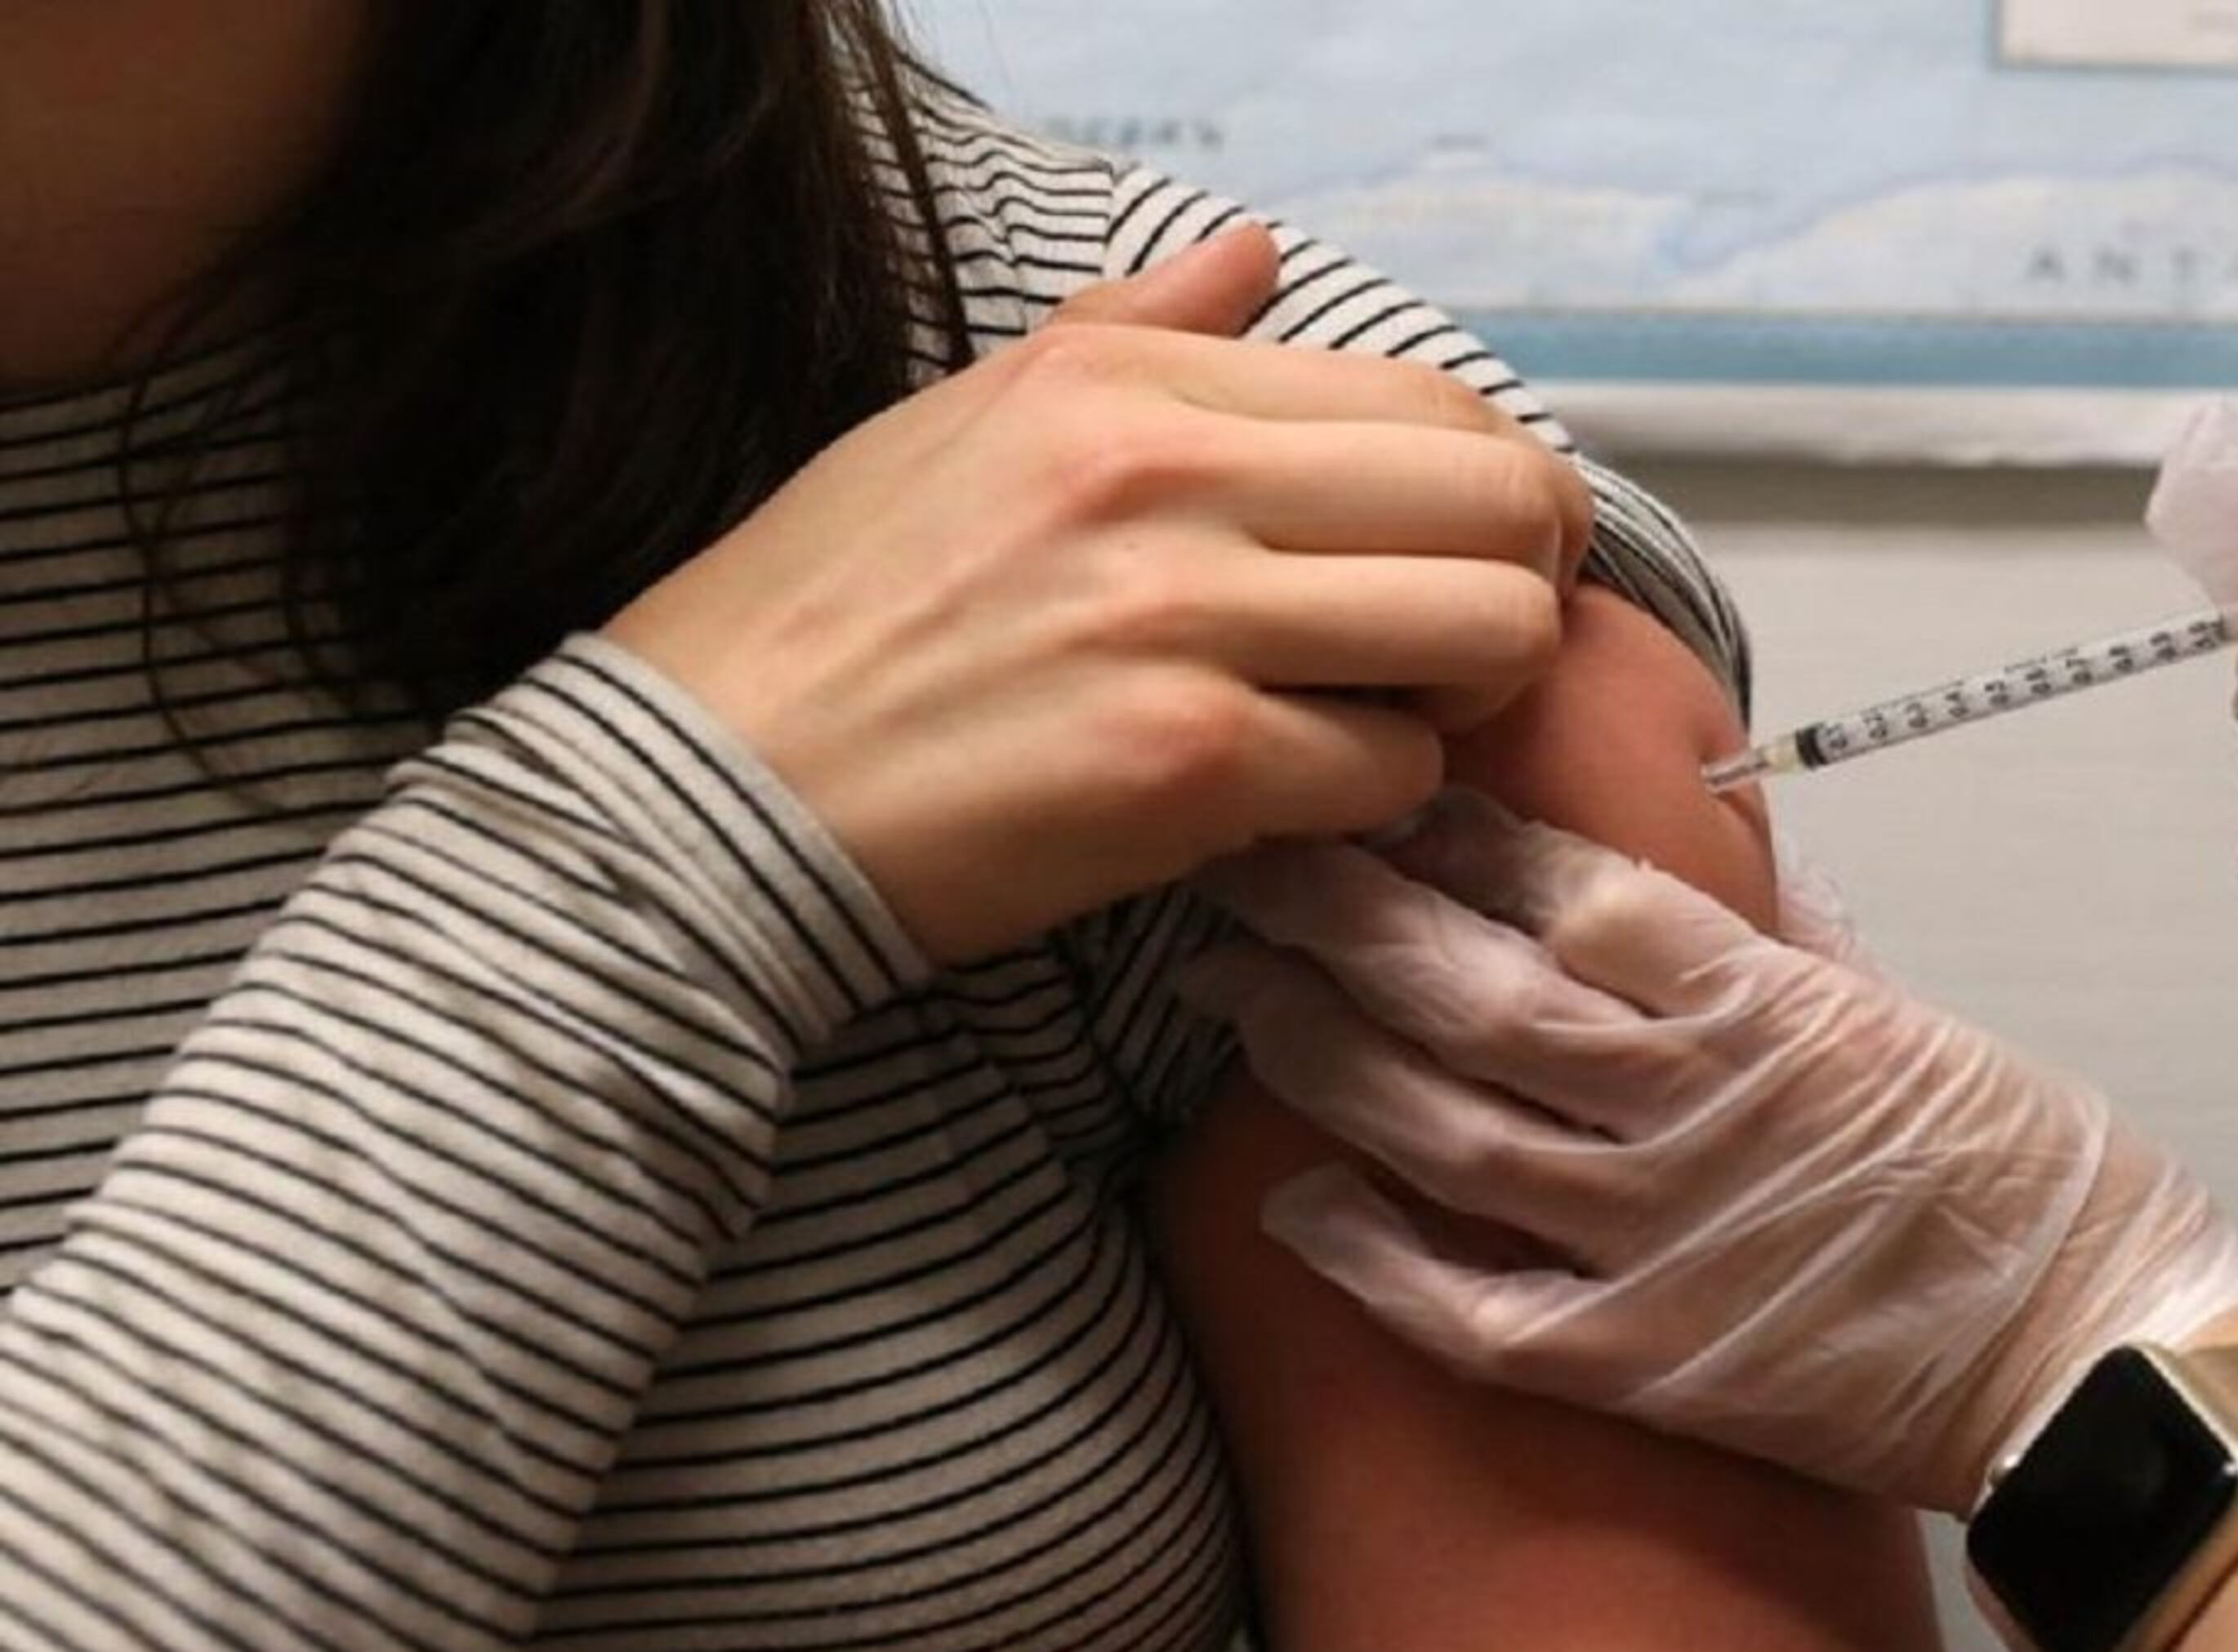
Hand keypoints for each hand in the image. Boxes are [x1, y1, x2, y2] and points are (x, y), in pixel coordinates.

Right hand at [604, 226, 1587, 964]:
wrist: (706, 797)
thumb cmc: (832, 615)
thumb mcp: (966, 424)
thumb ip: (1132, 333)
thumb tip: (1255, 257)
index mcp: (1128, 384)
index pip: (1433, 403)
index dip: (1493, 492)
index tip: (1454, 555)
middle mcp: (1169, 476)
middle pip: (1501, 504)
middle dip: (1520, 587)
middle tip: (1454, 647)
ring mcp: (1182, 620)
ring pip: (1483, 636)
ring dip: (1462, 695)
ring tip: (1379, 716)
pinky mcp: (1184, 765)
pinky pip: (1390, 770)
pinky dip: (1369, 798)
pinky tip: (1290, 797)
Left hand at [1178, 791, 2237, 1512]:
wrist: (2103, 1363)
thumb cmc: (2031, 1183)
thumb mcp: (1915, 1017)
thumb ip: (1791, 940)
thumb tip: (1706, 857)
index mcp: (1771, 1007)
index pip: (1575, 891)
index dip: (1454, 833)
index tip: (1370, 785)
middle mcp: (1698, 1111)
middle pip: (1474, 991)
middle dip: (1339, 917)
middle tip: (1240, 865)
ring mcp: (1662, 1243)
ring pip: (1448, 1128)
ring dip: (1324, 1056)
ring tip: (1237, 994)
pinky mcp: (1649, 1365)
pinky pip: (1473, 1311)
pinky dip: (1374, 1259)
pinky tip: (1294, 1202)